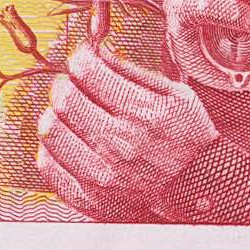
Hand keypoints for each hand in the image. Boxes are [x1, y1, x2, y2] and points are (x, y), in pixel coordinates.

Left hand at [34, 40, 218, 219]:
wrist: (200, 190)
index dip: (80, 59)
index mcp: (142, 114)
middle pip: (65, 99)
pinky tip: (70, 143)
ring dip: (56, 116)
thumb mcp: (177, 96)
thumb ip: (132, 72)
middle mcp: (119, 145)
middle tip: (75, 86)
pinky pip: (48, 165)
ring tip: (72, 116)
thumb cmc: (190, 140)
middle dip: (66, 85)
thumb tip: (96, 52)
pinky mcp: (89, 197)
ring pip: (51, 131)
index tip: (83, 60)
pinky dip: (52, 149)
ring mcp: (101, 175)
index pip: (87, 73)